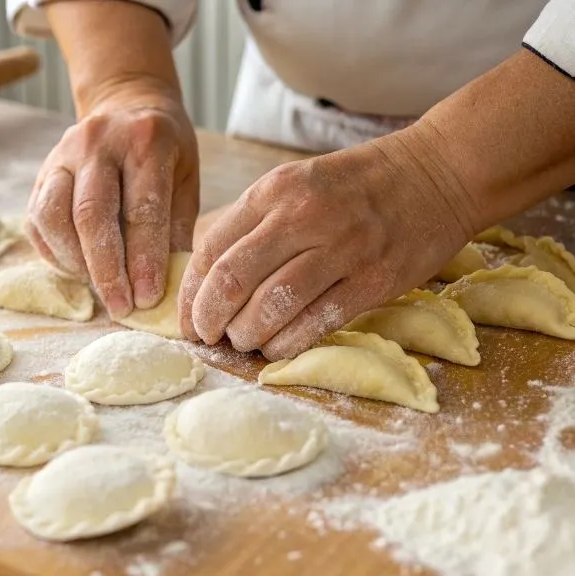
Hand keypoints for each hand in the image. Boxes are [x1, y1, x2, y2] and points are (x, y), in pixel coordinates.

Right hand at [25, 86, 198, 318]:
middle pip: (92, 214)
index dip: (144, 258)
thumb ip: (174, 227)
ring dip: (76, 263)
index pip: (142, 208)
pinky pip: (37, 220)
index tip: (148, 297)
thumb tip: (170, 286)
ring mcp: (62, 154)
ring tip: (100, 290)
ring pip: (54, 216)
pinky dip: (56, 253)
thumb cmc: (163, 151)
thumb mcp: (184, 178)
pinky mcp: (41, 171)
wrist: (126, 104)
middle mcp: (98, 142)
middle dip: (106, 268)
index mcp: (145, 141)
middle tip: (121, 306)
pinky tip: (79, 270)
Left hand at [178, 124, 478, 359]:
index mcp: (275, 190)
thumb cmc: (355, 186)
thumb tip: (206, 276)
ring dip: (247, 335)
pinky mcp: (374, 280)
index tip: (189, 318)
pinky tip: (277, 348)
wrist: (438, 173)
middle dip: (210, 318)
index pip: (212, 248)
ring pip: (271, 306)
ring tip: (244, 342)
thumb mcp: (295, 183)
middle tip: (208, 336)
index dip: (192, 292)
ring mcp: (342, 248)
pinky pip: (316, 323)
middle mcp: (303, 216)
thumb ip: (252, 222)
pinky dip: (287, 344)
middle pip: (233, 279)